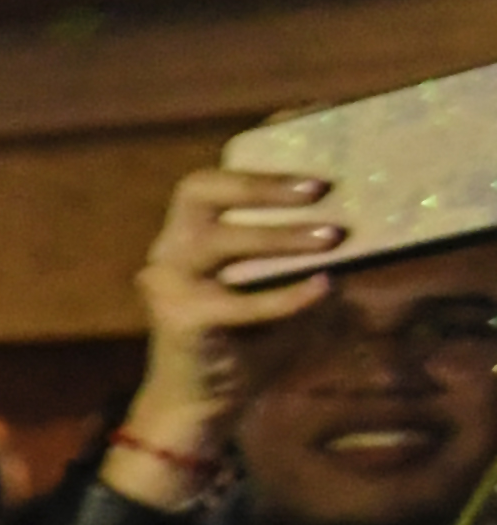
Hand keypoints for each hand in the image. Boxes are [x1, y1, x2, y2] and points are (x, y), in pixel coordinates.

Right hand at [118, 164, 340, 485]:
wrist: (204, 406)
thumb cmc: (250, 344)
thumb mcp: (291, 291)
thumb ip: (311, 261)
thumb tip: (356, 229)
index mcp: (194, 234)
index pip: (218, 176)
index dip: (258, 146)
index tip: (305, 119)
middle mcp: (172, 248)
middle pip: (199, 191)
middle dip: (258, 184)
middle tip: (318, 187)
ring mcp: (168, 282)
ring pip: (218, 242)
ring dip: (278, 237)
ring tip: (332, 238)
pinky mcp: (179, 320)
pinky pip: (236, 302)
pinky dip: (283, 296)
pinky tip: (322, 288)